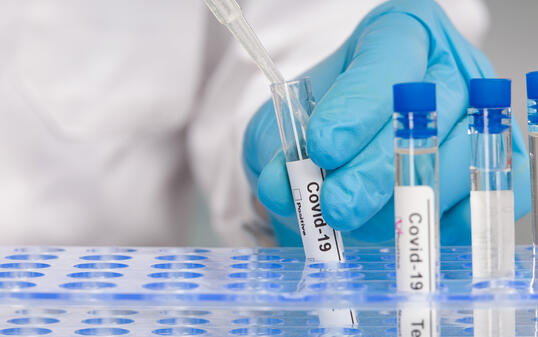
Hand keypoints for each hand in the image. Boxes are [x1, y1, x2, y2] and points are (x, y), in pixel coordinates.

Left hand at [243, 0, 529, 245]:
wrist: (353, 135)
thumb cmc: (325, 118)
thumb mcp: (289, 124)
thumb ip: (282, 153)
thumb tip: (284, 190)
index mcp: (398, 36)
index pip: (388, 63)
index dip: (357, 108)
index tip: (322, 147)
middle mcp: (447, 70)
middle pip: (426, 119)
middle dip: (376, 171)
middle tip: (337, 204)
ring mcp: (479, 116)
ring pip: (454, 164)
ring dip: (399, 204)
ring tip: (354, 221)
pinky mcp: (495, 163)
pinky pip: (486, 196)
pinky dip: (444, 220)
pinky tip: (405, 224)